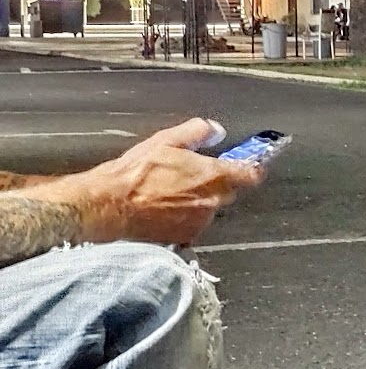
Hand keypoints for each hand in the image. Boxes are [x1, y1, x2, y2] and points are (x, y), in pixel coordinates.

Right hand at [26, 118, 264, 247]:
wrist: (110, 207)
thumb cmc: (136, 173)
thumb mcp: (166, 141)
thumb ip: (197, 132)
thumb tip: (215, 129)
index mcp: (213, 176)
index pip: (250, 174)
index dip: (251, 168)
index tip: (248, 165)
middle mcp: (212, 203)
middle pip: (228, 192)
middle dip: (217, 183)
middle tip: (193, 174)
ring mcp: (200, 223)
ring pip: (210, 209)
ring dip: (200, 202)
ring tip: (172, 192)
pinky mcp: (185, 239)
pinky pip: (194, 225)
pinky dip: (185, 217)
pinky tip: (165, 209)